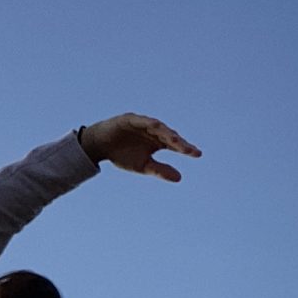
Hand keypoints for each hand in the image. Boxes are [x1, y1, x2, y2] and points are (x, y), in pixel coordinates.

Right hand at [76, 113, 200, 181]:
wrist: (100, 146)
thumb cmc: (122, 155)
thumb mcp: (142, 166)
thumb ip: (159, 170)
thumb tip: (180, 178)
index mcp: (158, 142)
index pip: (175, 145)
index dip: (186, 148)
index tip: (197, 154)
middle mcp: (154, 131)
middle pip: (169, 135)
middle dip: (178, 142)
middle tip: (188, 150)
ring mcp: (142, 124)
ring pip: (158, 127)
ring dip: (166, 132)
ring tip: (174, 140)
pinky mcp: (129, 119)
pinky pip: (140, 120)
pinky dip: (147, 122)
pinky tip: (155, 126)